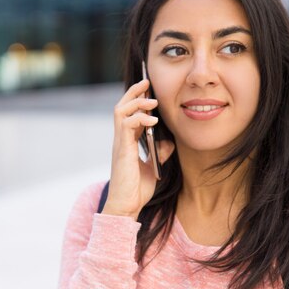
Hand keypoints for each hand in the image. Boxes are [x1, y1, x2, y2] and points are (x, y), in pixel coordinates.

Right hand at [103, 79, 174, 219]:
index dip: (138, 99)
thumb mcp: (154, 168)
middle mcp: (121, 139)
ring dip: (136, 101)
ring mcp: (119, 143)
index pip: (129, 113)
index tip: (150, 89)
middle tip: (147, 81)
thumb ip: (159, 153)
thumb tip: (169, 141)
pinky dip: (139, 118)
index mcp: (127, 142)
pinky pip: (126, 124)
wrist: (127, 206)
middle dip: (133, 91)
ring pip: (120, 110)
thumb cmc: (137, 190)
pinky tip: (153, 120)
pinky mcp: (122, 149)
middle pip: (121, 106)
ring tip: (152, 100)